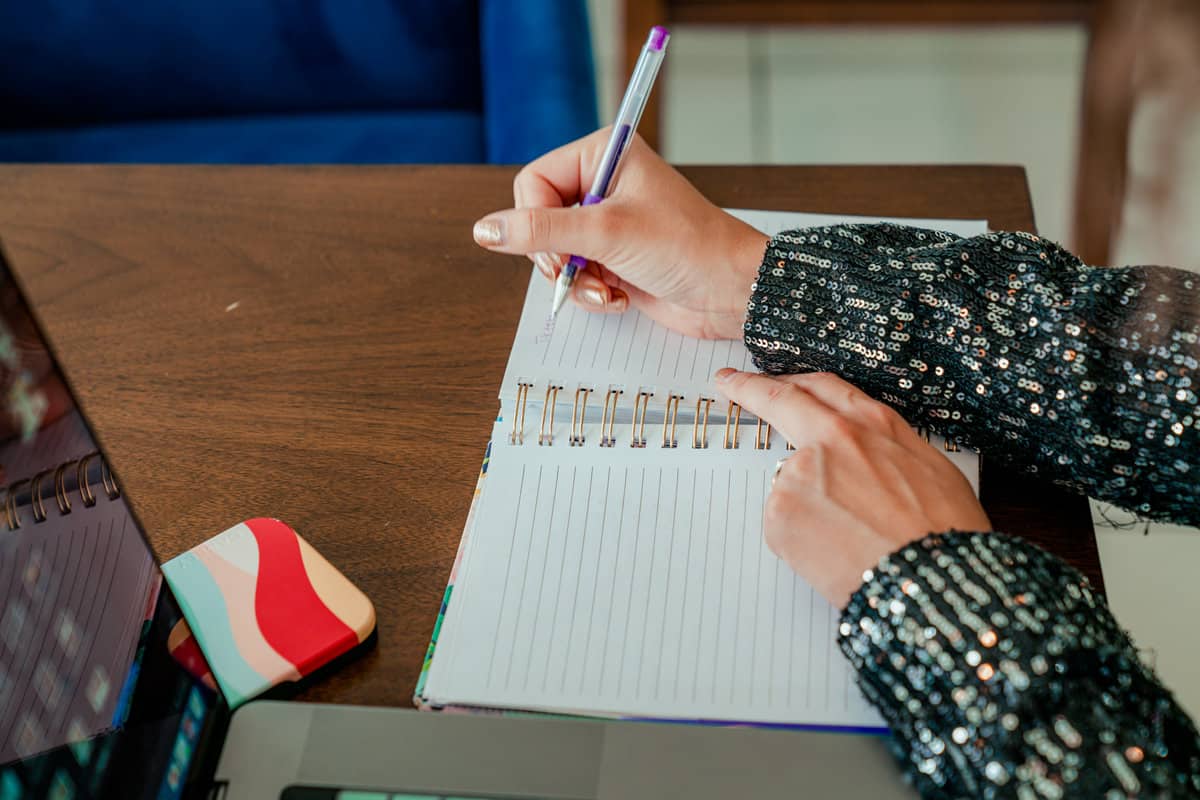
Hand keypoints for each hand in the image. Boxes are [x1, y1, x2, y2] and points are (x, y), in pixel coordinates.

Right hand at [471, 128, 768, 339]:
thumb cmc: (687, 246)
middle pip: (538, 220)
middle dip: (557, 258)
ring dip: (576, 281)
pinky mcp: (615, 258)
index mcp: (603, 154)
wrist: (732, 291)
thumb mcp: (606, 233)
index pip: (533, 182)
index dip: (535, 221)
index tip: (556, 252)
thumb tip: (485, 229)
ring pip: (555, 255)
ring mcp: (608, 223)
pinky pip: (577, 276)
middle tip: (580, 273)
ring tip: (608, 290)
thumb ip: (540, 230)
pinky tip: (620, 298)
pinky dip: (591, 293)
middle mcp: (603, 183)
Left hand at [715, 369, 990, 607]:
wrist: (932, 582)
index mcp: (873, 425)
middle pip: (782, 401)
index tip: (764, 376)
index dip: (791, 380)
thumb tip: (870, 458)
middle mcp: (832, 438)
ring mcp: (800, 472)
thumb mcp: (932, 471)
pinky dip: (801, 541)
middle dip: (749, 387)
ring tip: (846, 542)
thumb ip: (888, 451)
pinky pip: (783, 525)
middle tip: (730, 383)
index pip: (820, 388)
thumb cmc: (945, 536)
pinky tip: (833, 557)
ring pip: (790, 483)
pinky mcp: (780, 511)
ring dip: (806, 507)